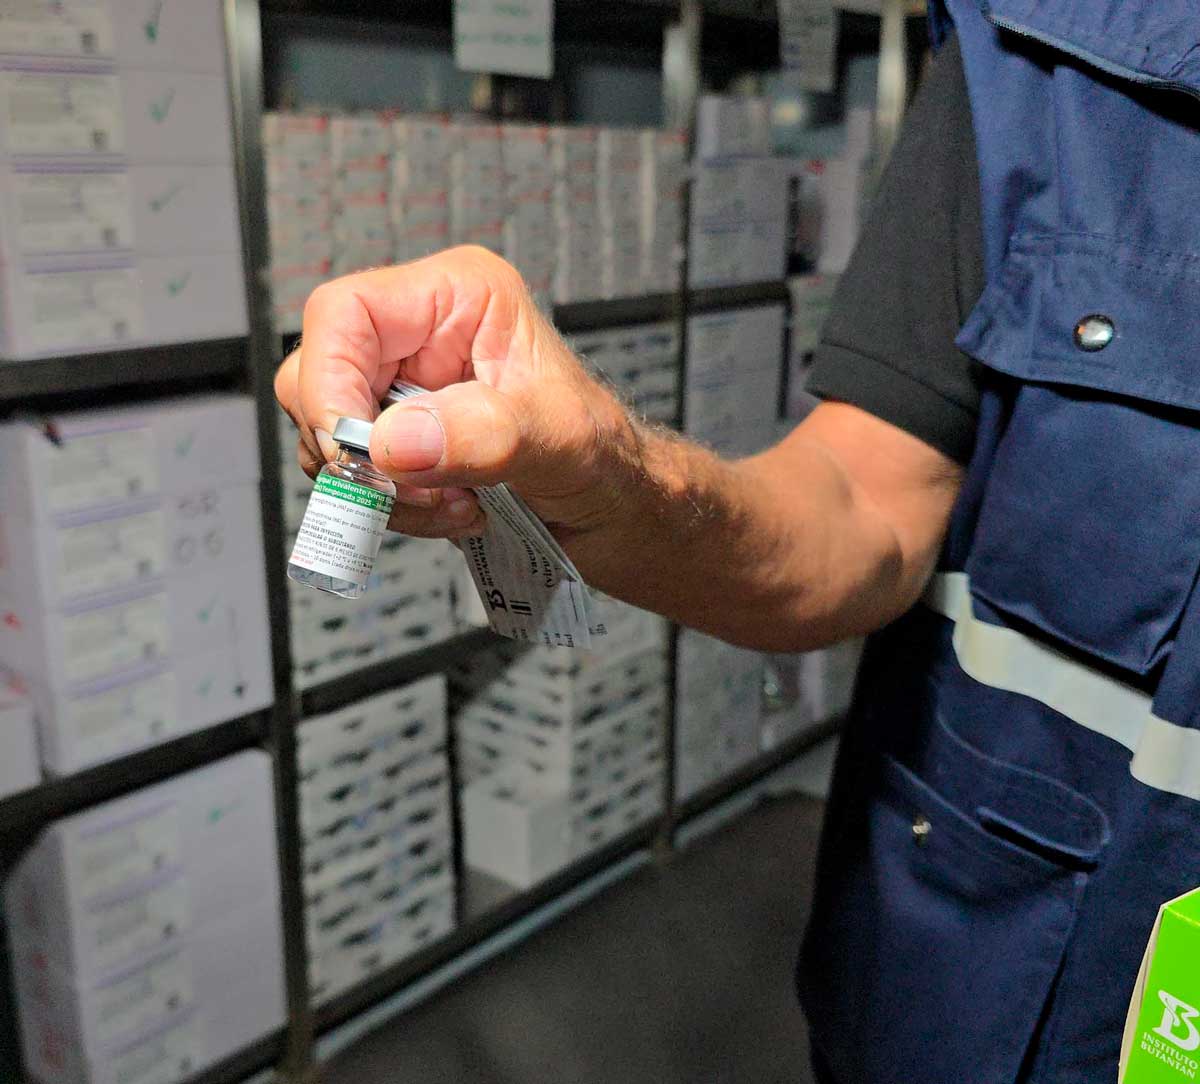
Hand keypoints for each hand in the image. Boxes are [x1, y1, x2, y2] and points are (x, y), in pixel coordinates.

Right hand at [275, 246, 634, 541]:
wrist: (619, 510)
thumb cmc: (607, 457)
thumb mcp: (560, 439)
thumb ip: (482, 434)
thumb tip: (392, 441)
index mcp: (459, 297)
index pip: (345, 314)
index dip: (330, 383)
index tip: (357, 451)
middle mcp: (421, 337)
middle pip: (319, 377)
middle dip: (360, 450)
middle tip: (417, 490)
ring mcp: (407, 392)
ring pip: (329, 437)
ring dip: (383, 491)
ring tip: (456, 504)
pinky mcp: (402, 442)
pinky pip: (355, 477)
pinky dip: (394, 509)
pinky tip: (454, 512)